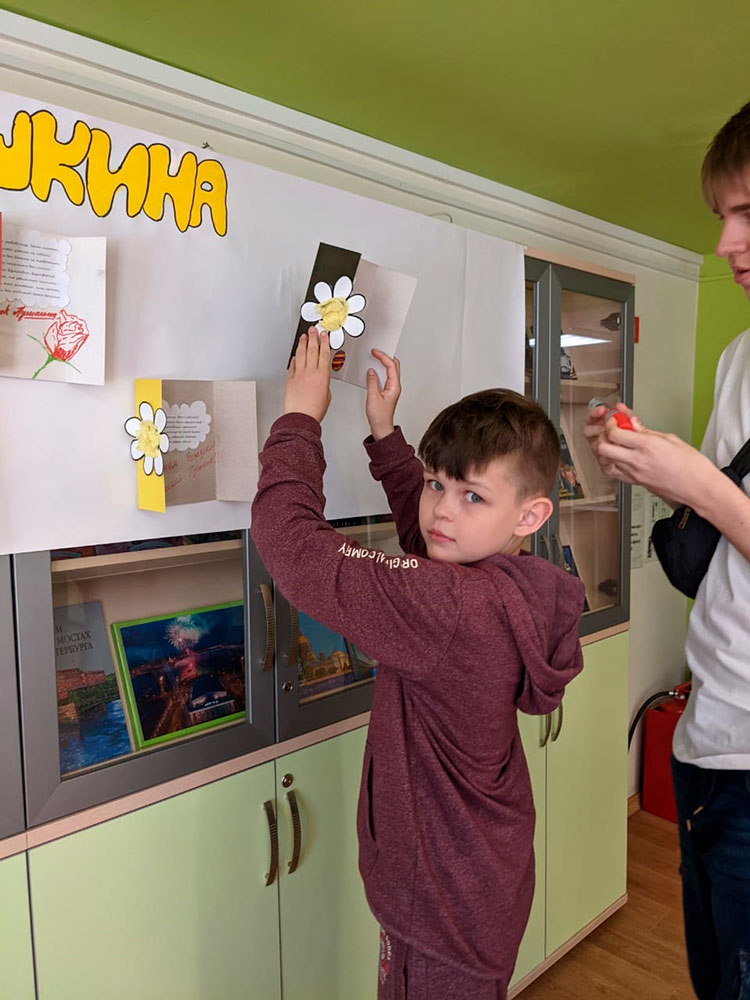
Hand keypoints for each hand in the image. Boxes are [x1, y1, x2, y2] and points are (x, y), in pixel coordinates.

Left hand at [284, 327, 331, 422]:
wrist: (301, 417)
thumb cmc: (314, 410)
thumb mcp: (327, 395)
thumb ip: (324, 383)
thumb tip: (321, 380)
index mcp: (322, 376)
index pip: (324, 354)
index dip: (324, 342)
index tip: (324, 335)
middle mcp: (310, 372)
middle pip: (313, 350)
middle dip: (313, 338)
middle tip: (313, 329)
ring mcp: (299, 374)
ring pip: (301, 354)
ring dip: (303, 343)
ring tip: (304, 336)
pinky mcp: (290, 379)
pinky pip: (293, 365)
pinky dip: (295, 358)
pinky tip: (296, 354)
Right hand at [366, 349, 400, 440]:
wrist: (381, 427)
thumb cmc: (379, 417)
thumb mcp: (373, 397)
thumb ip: (372, 382)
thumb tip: (371, 372)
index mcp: (394, 386)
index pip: (391, 366)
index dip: (383, 357)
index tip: (375, 352)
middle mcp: (395, 387)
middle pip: (394, 366)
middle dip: (385, 357)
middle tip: (376, 352)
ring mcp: (392, 389)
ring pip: (390, 371)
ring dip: (383, 363)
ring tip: (375, 358)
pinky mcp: (387, 391)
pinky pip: (385, 377)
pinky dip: (380, 371)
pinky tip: (373, 370)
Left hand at [590, 413, 717, 509]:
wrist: (699, 487)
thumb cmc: (692, 465)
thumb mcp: (671, 439)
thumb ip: (647, 431)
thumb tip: (634, 424)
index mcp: (648, 446)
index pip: (615, 433)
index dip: (611, 424)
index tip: (615, 420)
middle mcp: (638, 461)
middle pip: (604, 448)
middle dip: (604, 436)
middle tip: (611, 431)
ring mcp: (635, 474)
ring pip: (606, 461)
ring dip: (607, 450)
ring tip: (615, 443)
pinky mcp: (636, 483)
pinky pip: (614, 473)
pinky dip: (611, 463)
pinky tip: (618, 457)